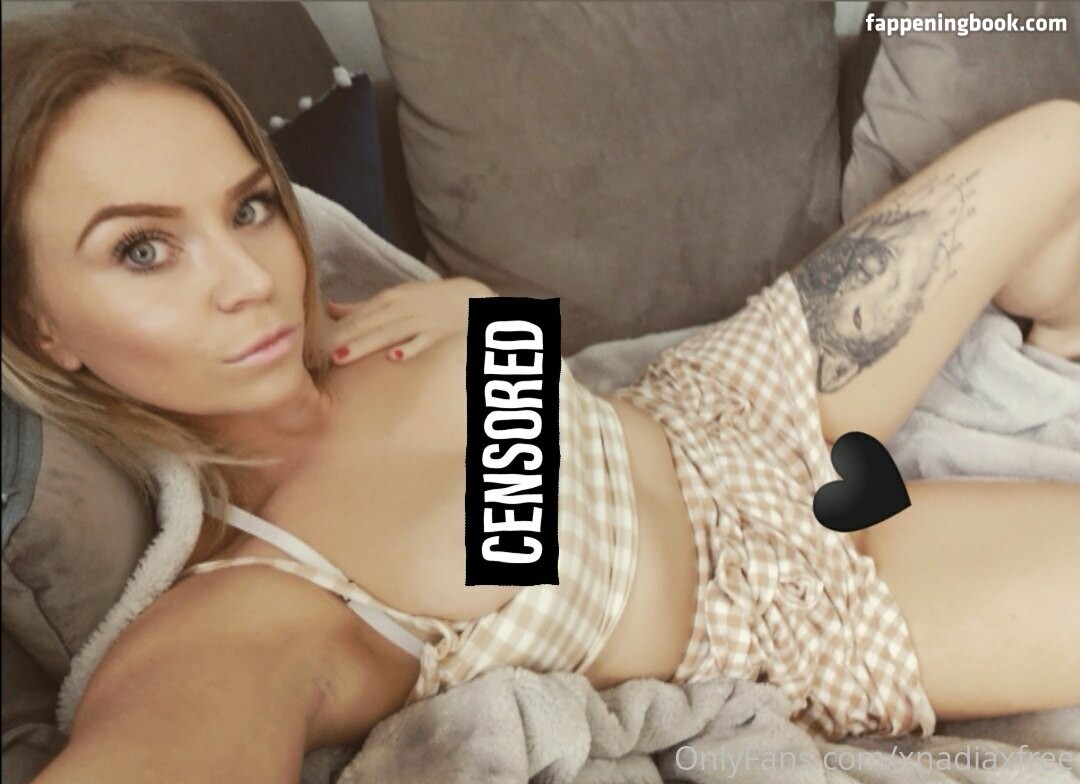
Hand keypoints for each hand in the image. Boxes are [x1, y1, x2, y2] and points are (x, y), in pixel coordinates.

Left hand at [324, 276, 494, 363]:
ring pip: (389, 334)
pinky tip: (395, 357)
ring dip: (365, 344)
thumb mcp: (397, 299)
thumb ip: (363, 307)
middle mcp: (402, 309)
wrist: (474, 297)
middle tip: (314, 355)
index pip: (356, 316)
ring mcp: (422, 322)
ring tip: (340, 358)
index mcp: (389, 300)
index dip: (332, 331)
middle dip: (341, 339)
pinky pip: (424, 342)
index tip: (308, 347)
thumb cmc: (429, 302)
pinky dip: (411, 348)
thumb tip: (328, 308)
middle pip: (367, 325)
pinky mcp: (441, 334)